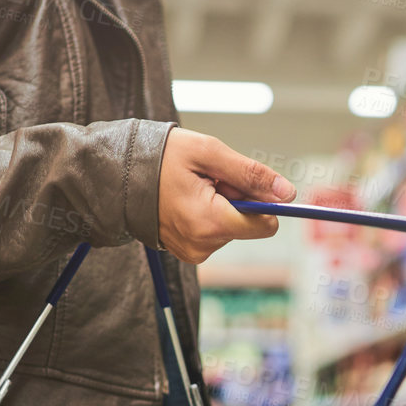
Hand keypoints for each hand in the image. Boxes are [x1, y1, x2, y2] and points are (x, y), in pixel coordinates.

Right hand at [157, 129, 293, 264]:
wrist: (118, 173)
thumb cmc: (161, 157)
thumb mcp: (209, 153)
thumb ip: (251, 174)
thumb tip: (287, 194)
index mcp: (210, 223)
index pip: (265, 225)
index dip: (262, 200)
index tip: (242, 181)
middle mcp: (203, 245)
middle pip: (247, 225)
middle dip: (236, 199)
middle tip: (207, 180)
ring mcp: (192, 252)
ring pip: (231, 228)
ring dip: (220, 205)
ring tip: (192, 188)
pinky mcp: (187, 251)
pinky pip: (213, 233)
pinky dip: (207, 214)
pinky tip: (186, 200)